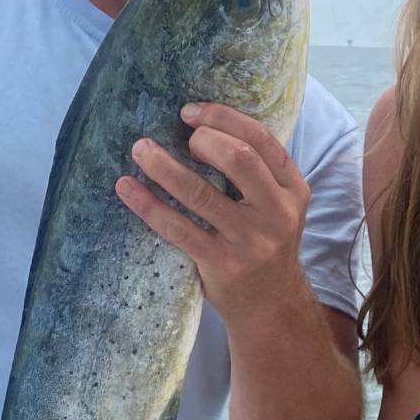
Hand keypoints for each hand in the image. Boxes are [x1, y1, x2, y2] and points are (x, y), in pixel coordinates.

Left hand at [114, 102, 311, 323]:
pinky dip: (148, 205)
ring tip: (140, 150)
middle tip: (179, 136)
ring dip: (164, 166)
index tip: (191, 112)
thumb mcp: (278, 207)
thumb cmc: (265, 246)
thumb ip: (257, 172)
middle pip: (239, 159)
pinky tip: (126, 188)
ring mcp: (249, 241)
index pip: (262, 140)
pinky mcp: (221, 264)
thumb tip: (204, 124)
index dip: (223, 117)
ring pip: (200, 193)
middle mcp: (276, 214)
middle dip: (203, 138)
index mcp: (293, 190)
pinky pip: (178, 228)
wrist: (272, 307)